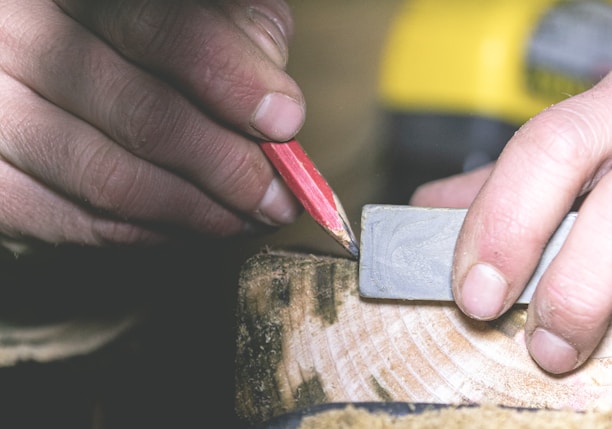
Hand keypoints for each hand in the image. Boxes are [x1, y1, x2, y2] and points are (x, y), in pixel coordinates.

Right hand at [0, 0, 303, 245]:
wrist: (39, 64)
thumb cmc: (125, 35)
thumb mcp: (186, 6)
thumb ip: (232, 29)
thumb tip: (276, 102)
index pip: (167, 30)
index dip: (234, 81)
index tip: (286, 122)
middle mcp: (19, 39)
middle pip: (144, 116)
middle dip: (228, 167)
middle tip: (279, 197)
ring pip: (111, 180)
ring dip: (197, 212)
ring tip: (247, 219)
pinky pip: (75, 222)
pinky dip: (148, 232)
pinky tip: (190, 225)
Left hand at [411, 72, 611, 374]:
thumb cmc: (611, 146)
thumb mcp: (567, 146)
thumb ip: (505, 182)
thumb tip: (430, 209)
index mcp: (605, 110)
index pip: (546, 151)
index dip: (503, 224)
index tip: (475, 295)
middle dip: (574, 289)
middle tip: (542, 345)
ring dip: (607, 309)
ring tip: (577, 352)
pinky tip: (609, 337)